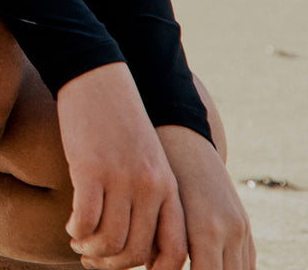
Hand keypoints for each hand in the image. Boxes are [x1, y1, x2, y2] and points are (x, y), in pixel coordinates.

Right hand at [56, 63, 187, 269]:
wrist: (96, 77)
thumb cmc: (117, 120)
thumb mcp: (145, 158)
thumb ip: (149, 195)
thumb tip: (137, 241)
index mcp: (167, 186)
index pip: (173, 252)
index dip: (151, 269)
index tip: (127, 263)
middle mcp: (148, 187)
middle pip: (135, 252)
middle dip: (111, 263)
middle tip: (93, 257)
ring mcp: (120, 178)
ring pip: (109, 241)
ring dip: (91, 249)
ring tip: (79, 241)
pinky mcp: (90, 168)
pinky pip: (85, 219)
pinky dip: (76, 230)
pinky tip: (71, 225)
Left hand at [157, 125, 255, 269]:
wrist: (182, 140)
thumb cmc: (159, 173)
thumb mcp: (156, 208)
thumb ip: (158, 244)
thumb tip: (150, 267)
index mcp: (206, 229)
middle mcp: (230, 230)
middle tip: (172, 267)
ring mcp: (242, 228)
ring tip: (191, 264)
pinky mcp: (245, 226)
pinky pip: (247, 263)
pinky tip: (208, 266)